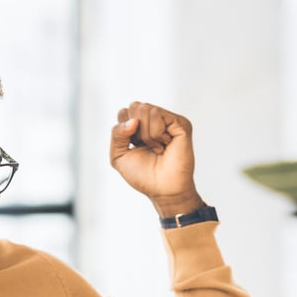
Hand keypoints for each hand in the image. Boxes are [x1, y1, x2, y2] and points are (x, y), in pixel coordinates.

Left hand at [109, 101, 204, 217]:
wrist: (163, 189)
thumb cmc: (143, 175)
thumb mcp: (118, 155)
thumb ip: (117, 134)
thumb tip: (133, 120)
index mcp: (140, 125)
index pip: (124, 112)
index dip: (124, 131)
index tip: (135, 147)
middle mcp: (154, 119)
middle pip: (134, 106)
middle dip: (135, 131)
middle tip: (147, 147)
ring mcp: (168, 120)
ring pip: (145, 109)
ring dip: (146, 135)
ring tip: (158, 148)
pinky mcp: (180, 123)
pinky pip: (157, 114)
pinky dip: (156, 133)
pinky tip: (165, 145)